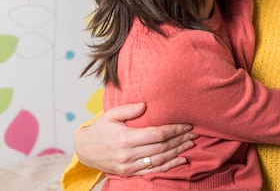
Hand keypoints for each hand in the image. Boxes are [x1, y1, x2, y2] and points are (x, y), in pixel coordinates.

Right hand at [74, 103, 196, 176]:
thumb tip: (145, 105)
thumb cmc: (100, 129)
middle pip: (161, 147)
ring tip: (190, 144)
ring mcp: (129, 166)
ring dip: (178, 152)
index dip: (174, 130)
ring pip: (160, 160)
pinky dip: (169, 166)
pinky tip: (181, 159)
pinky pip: (153, 170)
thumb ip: (128, 109)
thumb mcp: (110, 115)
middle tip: (194, 133)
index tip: (186, 124)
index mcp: (125, 138)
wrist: (85, 150)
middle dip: (180, 140)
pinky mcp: (130, 173)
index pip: (156, 134)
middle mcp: (128, 154)